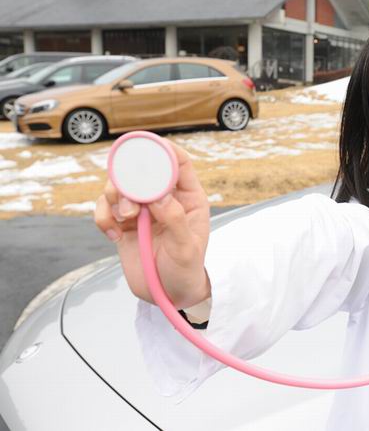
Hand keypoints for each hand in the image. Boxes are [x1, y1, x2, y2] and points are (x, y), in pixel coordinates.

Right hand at [94, 138, 210, 307]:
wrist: (168, 295)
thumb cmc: (186, 271)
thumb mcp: (186, 249)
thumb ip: (175, 219)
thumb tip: (158, 196)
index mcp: (188, 198)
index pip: (178, 163)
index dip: (163, 151)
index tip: (146, 152)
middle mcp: (164, 198)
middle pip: (142, 169)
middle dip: (130, 180)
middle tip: (130, 204)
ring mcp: (142, 209)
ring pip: (119, 186)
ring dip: (115, 198)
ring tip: (126, 221)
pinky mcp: (123, 223)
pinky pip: (105, 208)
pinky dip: (103, 217)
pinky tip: (114, 235)